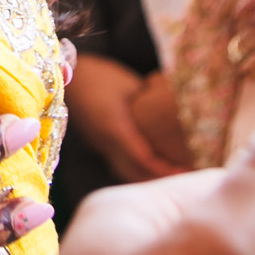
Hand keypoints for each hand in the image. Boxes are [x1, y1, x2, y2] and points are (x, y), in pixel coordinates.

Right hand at [67, 53, 186, 181]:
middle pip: (135, 172)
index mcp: (114, 126)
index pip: (143, 157)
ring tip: (175, 175)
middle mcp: (105, 142)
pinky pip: (121, 165)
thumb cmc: (100, 75)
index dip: (166, 169)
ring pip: (127, 172)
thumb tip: (180, 114)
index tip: (188, 172)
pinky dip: (140, 170)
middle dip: (161, 179)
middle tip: (188, 178)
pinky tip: (155, 166)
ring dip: (150, 178)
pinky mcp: (100, 145)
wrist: (65, 75)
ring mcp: (100, 146)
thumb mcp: (129, 84)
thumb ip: (151, 102)